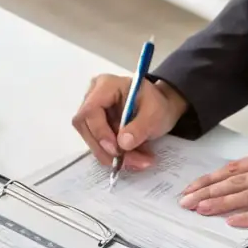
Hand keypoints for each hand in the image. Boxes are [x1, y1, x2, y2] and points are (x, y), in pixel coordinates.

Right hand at [72, 74, 187, 170]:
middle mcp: (93, 97)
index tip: (116, 150)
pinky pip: (98, 145)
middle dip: (106, 150)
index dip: (99, 132)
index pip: (90, 110)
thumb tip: (122, 144)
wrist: (161, 109)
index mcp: (106, 86)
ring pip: (91, 140)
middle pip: (86, 127)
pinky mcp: (96, 128)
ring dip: (112, 157)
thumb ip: (140, 127)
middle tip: (131, 162)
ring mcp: (92, 114)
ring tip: (138, 161)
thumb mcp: (156, 113)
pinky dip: (115, 157)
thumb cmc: (158, 105)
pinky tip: (133, 160)